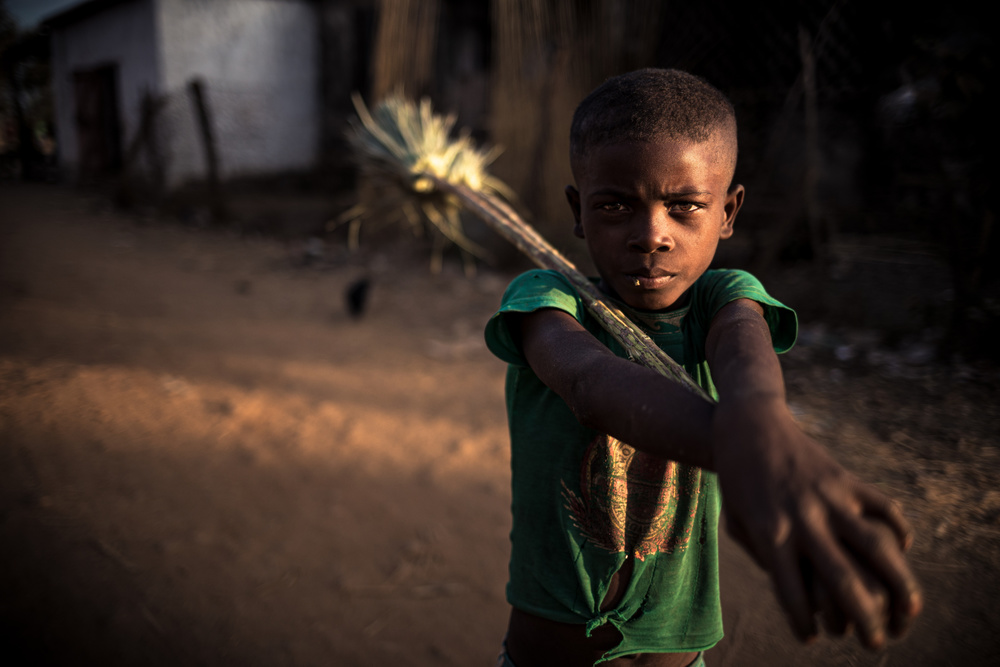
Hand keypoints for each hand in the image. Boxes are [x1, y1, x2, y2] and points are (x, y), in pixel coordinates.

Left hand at [711, 398, 921, 648]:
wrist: (749, 425)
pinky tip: (901, 550)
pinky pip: (884, 509)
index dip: (803, 623)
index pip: (793, 594)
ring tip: (908, 612)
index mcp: (770, 533)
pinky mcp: (846, 479)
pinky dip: (899, 530)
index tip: (811, 638)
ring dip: (899, 584)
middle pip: (843, 581)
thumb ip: (763, 556)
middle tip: (874, 644)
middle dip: (863, 620)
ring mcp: (829, 497)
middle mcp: (803, 518)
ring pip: (876, 547)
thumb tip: (801, 589)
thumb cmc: (737, 481)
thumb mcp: (736, 521)